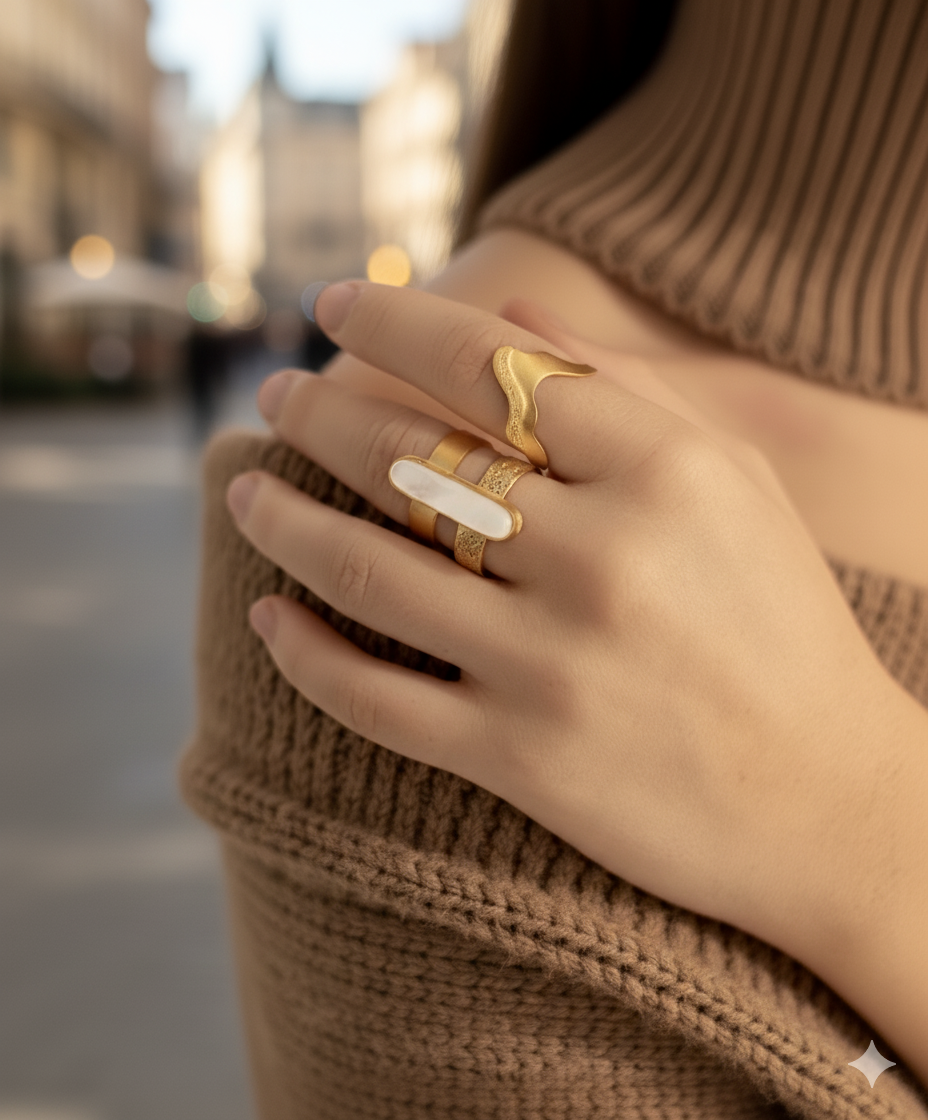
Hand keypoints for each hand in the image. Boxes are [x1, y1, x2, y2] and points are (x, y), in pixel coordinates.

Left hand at [225, 280, 918, 971]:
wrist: (829, 801)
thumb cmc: (784, 625)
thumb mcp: (737, 483)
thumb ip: (627, 388)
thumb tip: (510, 308)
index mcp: (664, 472)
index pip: (488, 365)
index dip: (392, 324)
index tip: (333, 306)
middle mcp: (602, 560)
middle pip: (411, 458)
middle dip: (320, 413)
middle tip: (277, 394)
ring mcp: (553, 665)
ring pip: (367, 572)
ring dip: (283, 520)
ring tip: (243, 491)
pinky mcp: (520, 759)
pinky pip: (375, 699)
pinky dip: (304, 654)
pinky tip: (268, 618)